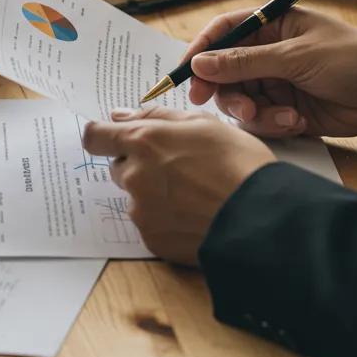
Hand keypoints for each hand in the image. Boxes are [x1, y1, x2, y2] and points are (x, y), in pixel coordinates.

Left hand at [82, 107, 274, 265]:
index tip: (114, 138)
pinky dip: (166, 220)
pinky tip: (195, 216)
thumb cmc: (238, 163)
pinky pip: (150, 224)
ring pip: (136, 197)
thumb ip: (155, 116)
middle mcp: (134, 176)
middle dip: (139, 165)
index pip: (95, 137)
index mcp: (143, 141)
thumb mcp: (204, 123)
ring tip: (194, 194)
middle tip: (178, 167)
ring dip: (153, 194)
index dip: (104, 137)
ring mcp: (141, 212)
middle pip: (119, 168)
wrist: (262, 218)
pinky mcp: (153, 240)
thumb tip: (120, 115)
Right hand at [184, 8, 356, 138]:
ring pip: (240, 99)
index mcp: (271, 25)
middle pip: (224, 71)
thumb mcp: (297, 57)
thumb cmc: (353, 59)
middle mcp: (268, 52)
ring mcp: (276, 82)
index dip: (201, 50)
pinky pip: (261, 119)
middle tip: (235, 108)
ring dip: (255, 113)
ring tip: (282, 118)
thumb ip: (246, 62)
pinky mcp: (286, 110)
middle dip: (226, 91)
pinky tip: (298, 122)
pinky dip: (273, 124)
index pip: (223, 31)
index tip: (186, 74)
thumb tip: (200, 63)